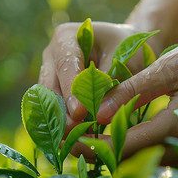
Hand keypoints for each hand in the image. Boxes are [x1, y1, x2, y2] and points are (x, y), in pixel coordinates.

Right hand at [38, 22, 161, 129]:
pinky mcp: (53, 90)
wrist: (129, 48)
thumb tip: (98, 113)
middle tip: (75, 132)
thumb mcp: (124, 60)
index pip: (66, 65)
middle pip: (50, 86)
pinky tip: (74, 140)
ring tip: (75, 140)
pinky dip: (63, 124)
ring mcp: (49, 73)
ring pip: (48, 102)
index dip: (71, 91)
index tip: (79, 112)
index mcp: (66, 37)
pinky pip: (53, 109)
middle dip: (61, 111)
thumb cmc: (130, 49)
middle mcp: (51, 54)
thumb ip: (110, 84)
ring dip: (61, 121)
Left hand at [71, 35, 177, 163]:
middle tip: (69, 144)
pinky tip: (121, 135)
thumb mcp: (174, 65)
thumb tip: (98, 110)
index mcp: (176, 127)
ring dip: (116, 153)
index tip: (66, 141)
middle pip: (131, 161)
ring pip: (145, 161)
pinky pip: (160, 155)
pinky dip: (136, 148)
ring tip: (88, 141)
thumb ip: (135, 89)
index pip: (123, 146)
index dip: (92, 146)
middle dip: (99, 154)